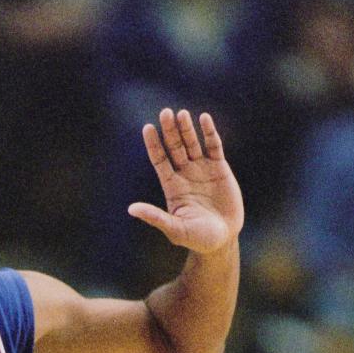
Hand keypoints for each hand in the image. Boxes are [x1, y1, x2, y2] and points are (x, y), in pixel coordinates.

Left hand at [129, 109, 243, 253]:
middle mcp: (185, 174)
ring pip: (192, 143)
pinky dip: (209, 132)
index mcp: (172, 186)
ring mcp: (202, 169)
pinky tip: (204, 119)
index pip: (160, 160)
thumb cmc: (197, 238)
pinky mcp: (220, 168)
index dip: (153, 144)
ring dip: (187, 128)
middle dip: (170, 131)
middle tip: (165, 112)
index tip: (147, 128)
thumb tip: (131, 209)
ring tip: (181, 114)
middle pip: (175, 147)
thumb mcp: (175, 228)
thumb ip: (155, 217)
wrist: (222, 239)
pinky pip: (214, 146)